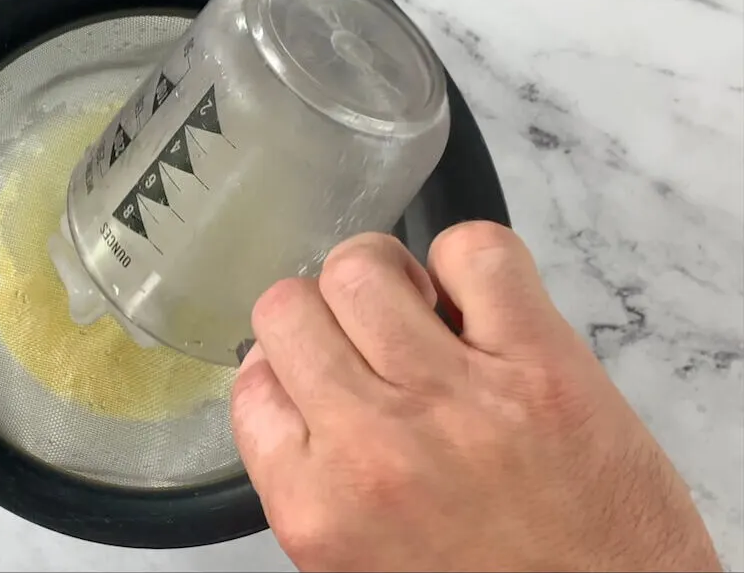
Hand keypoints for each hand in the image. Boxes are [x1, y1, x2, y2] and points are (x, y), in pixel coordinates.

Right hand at [232, 222, 719, 571]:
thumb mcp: (357, 562)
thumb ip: (311, 476)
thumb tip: (289, 385)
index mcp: (318, 507)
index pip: (252, 384)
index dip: (283, 365)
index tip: (315, 369)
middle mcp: (372, 447)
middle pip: (289, 309)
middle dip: (321, 312)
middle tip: (365, 335)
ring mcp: (455, 399)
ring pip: (362, 268)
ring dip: (384, 275)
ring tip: (420, 310)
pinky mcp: (540, 365)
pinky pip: (474, 251)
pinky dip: (469, 257)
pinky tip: (481, 302)